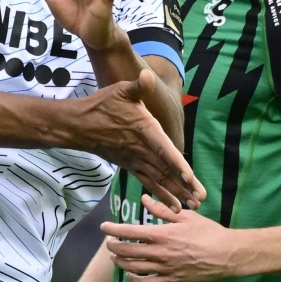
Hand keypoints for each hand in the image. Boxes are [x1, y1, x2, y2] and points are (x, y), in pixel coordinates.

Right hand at [75, 70, 203, 211]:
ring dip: (176, 194)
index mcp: (144, 130)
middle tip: (201, 201)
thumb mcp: (121, 90)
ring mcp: (135, 160)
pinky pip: (149, 182)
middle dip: (184, 187)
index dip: (178, 165)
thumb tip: (147, 75)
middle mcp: (142, 149)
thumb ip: (138, 86)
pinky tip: (173, 205)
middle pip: (166, 171)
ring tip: (192, 207)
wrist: (78, 126)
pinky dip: (161, 194)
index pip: (164, 150)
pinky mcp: (130, 166)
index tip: (191, 179)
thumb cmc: (101, 105)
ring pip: (159, 180)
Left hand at [100, 194, 236, 281]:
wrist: (227, 255)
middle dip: (113, 246)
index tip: (104, 226)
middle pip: (127, 251)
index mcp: (162, 234)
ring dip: (120, 262)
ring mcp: (164, 269)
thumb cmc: (209, 232)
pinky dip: (134, 279)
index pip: (129, 231)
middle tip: (108, 242)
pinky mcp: (171, 281)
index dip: (113, 229)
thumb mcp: (186, 217)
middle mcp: (160, 253)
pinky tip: (130, 274)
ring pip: (133, 268)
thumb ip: (163, 210)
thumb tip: (145, 200)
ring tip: (115, 256)